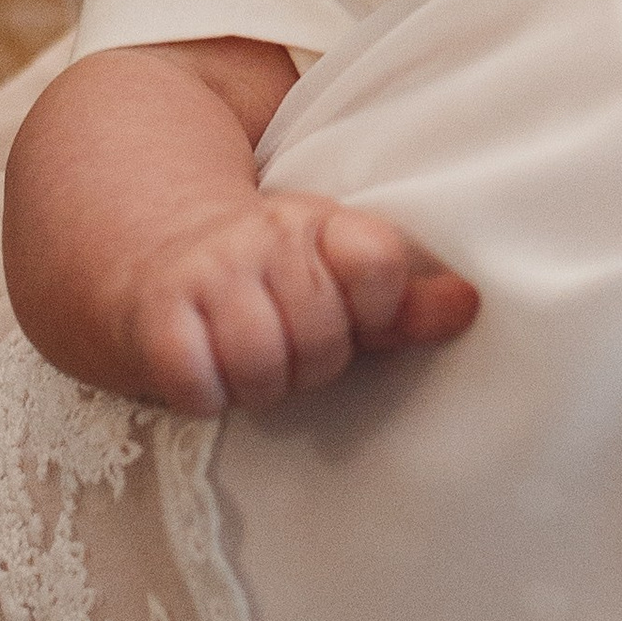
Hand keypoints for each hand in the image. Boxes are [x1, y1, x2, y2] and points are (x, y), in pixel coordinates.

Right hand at [111, 194, 478, 415]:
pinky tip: (207, 372)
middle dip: (312, 363)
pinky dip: (209, 396)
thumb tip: (469, 305)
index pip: (377, 262)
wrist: (151, 257)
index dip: (377, 309)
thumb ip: (403, 304)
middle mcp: (259, 238)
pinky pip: (201, 385)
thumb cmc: (265, 282)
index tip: (356, 316)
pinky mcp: (154, 317)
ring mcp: (205, 274)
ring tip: (250, 363)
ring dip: (260, 385)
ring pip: (261, 365)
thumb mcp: (336, 279)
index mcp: (317, 224)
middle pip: (323, 334)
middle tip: (289, 347)